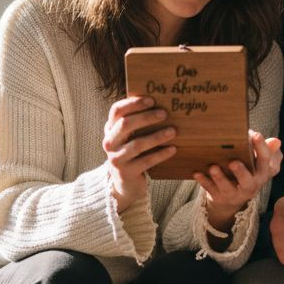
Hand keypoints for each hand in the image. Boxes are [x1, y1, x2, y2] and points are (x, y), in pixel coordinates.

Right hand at [102, 96, 176, 211]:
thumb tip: (163, 104)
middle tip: (164, 114)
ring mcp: (116, 158)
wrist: (125, 182)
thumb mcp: (130, 136)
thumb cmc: (133, 152)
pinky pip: (146, 161)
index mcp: (110, 128)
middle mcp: (109, 142)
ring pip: (137, 144)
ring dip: (157, 136)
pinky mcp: (126, 172)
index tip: (151, 100)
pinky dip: (161, 154)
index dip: (133, 103)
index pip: (117, 110)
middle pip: (126, 124)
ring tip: (173, 131)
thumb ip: (138, 122)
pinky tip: (173, 149)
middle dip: (146, 117)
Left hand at [194, 131, 282, 225]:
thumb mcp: (258, 162)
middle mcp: (250, 186)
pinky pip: (210, 190)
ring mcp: (234, 194)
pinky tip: (197, 172)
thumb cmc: (247, 171)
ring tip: (213, 167)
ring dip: (220, 178)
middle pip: (248, 181)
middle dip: (241, 172)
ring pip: (227, 187)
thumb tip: (276, 141)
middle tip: (233, 162)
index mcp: (262, 174)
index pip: (265, 161)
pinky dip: (204, 181)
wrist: (231, 198)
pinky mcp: (219, 197)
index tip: (255, 135)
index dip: (261, 148)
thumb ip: (266, 150)